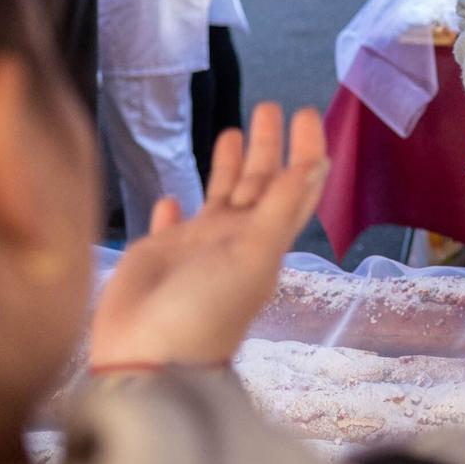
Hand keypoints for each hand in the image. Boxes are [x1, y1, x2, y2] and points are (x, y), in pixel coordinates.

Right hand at [90, 103, 329, 369]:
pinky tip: (170, 196)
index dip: (305, 151)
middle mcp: (236, 240)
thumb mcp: (252, 256)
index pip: (295, 186)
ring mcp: (198, 247)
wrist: (149, 357)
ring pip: (220, 196)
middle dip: (267, 147)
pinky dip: (172, 209)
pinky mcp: (159, 255)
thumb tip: (315, 163)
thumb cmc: (206, 309)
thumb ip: (279, 209)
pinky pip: (171, 225)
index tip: (307, 113)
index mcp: (266, 240)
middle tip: (270, 105)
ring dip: (228, 166)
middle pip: (260, 182)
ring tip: (232, 130)